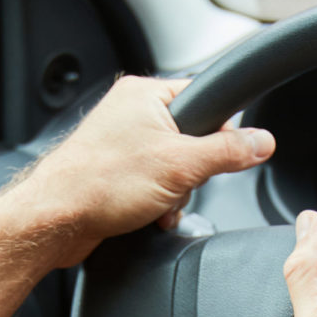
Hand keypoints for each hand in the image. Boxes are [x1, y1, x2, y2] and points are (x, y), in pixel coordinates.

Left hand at [22, 75, 274, 252]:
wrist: (55, 222)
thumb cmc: (99, 183)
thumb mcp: (181, 165)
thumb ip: (228, 152)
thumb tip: (261, 142)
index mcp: (145, 95)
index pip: (205, 99)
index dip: (220, 131)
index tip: (225, 153)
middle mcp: (130, 114)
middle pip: (192, 139)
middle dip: (192, 172)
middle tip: (176, 182)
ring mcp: (120, 145)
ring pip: (174, 168)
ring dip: (175, 194)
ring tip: (156, 203)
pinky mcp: (114, 174)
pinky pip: (154, 186)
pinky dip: (158, 204)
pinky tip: (148, 216)